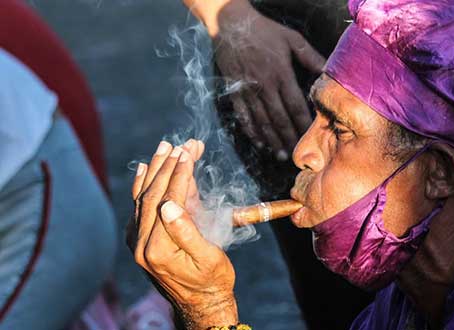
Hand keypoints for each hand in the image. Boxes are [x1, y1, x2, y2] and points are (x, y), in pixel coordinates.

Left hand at [127, 139, 238, 328]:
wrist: (201, 304)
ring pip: (143, 197)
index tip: (188, 152)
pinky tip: (145, 168)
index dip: (178, 174)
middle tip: (180, 144)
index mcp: (157, 249)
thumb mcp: (208, 258)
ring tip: (166, 147)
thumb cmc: (212, 281)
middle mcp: (140, 245)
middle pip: (151, 195)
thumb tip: (170, 204)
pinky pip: (139, 206)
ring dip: (155, 170)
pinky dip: (142, 184)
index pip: (166, 200)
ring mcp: (137, 242)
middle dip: (167, 166)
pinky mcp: (140, 239)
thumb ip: (187, 232)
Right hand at [213, 0, 324, 159]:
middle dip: (289, 138)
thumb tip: (328, 72)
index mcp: (281, 73)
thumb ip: (311, 57)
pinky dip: (251, 130)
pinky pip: (242, 115)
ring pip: (261, 121)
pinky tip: (259, 142)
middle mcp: (264, 85)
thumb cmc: (265, 31)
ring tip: (281, 154)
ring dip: (272, 140)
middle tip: (298, 155)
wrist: (231, 23)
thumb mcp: (292, 39)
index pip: (295, 105)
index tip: (311, 137)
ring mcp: (248, 90)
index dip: (303, 124)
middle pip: (279, 118)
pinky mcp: (234, 90)